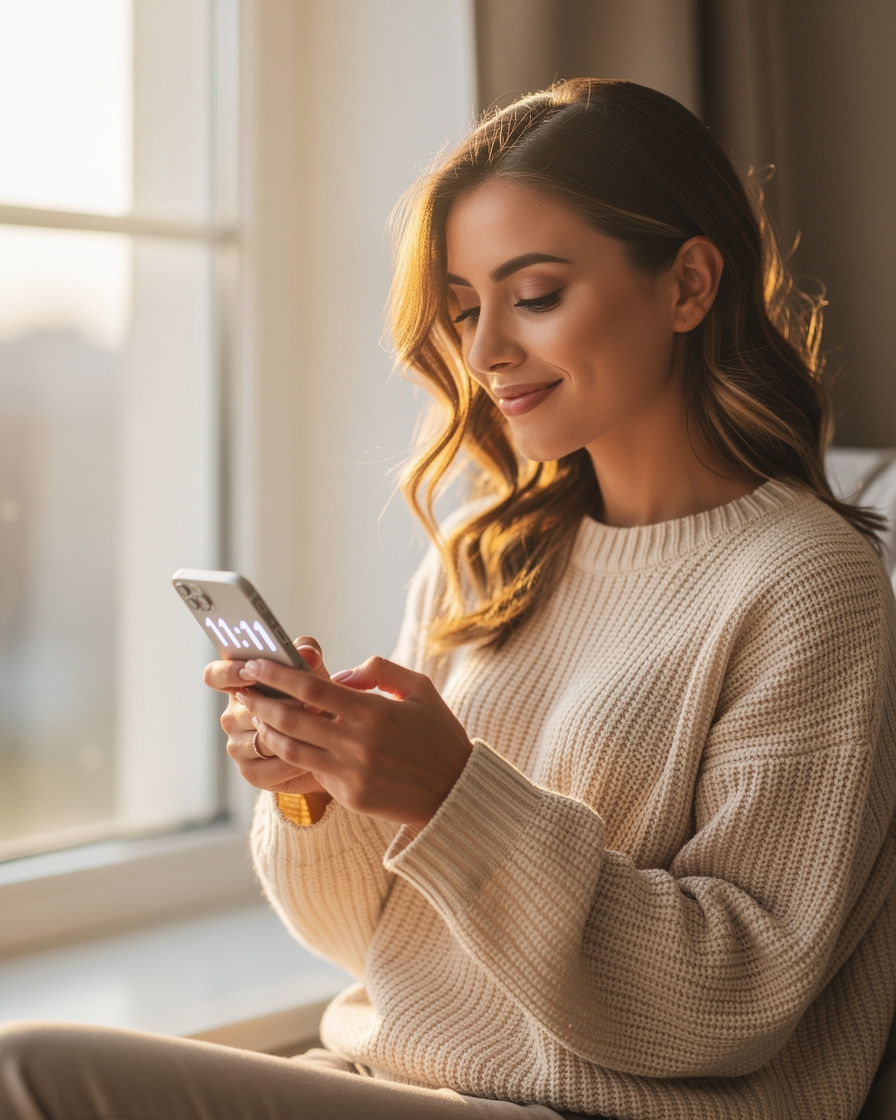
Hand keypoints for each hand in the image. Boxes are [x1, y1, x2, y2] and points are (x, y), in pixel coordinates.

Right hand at [203, 637, 331, 803]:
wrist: (330, 745)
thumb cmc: (315, 702)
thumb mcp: (314, 673)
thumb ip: (308, 655)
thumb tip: (307, 650)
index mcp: (238, 686)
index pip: (215, 675)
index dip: (229, 672)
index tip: (250, 668)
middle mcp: (232, 716)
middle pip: (246, 708)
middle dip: (281, 703)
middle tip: (311, 702)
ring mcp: (237, 745)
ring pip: (261, 737)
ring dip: (292, 733)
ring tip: (319, 727)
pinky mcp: (250, 772)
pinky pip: (270, 766)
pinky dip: (294, 760)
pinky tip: (313, 754)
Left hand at [235, 656, 472, 826]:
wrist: (456, 792)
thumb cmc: (439, 734)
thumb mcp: (421, 689)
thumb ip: (380, 671)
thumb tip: (342, 675)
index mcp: (374, 712)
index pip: (312, 689)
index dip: (278, 675)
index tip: (255, 664)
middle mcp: (358, 744)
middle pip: (292, 719)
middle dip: (260, 700)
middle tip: (243, 688)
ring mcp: (351, 774)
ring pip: (292, 750)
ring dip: (268, 731)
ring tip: (257, 716)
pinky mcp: (349, 797)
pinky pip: (313, 771)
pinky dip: (298, 754)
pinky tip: (288, 741)